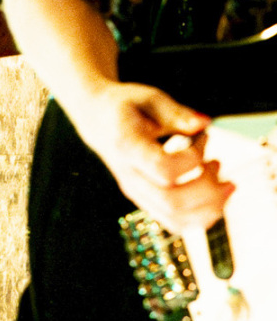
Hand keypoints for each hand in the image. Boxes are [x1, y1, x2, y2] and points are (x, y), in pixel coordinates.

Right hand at [62, 80, 231, 232]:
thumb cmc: (122, 106)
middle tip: (218, 164)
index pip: (163, 169)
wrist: (96, 118)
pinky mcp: (145, 200)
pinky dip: (202, 215)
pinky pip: (176, 222)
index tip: (202, 138)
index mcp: (126, 148)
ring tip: (225, 184)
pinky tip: (213, 195)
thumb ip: (175, 112)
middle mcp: (129, 176)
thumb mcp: (147, 98)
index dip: (192, 159)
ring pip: (177, 219)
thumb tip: (203, 124)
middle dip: (209, 189)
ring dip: (211, 207)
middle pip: (173, 202)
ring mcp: (136, 192)